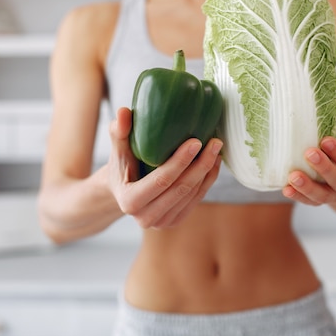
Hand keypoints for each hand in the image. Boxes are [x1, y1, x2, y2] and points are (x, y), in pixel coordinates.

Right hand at [107, 107, 222, 227]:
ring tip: (217, 149)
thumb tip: (123, 111)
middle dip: (201, 165)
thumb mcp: (118, 149)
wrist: (123, 190)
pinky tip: (214, 162)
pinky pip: (196, 200)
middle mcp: (146, 218)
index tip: (196, 141)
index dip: (180, 161)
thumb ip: (119, 131)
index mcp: (129, 202)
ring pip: (192, 195)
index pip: (161, 181)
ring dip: (208, 172)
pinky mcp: (175, 221)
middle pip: (181, 190)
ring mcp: (162, 223)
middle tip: (215, 142)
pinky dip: (208, 181)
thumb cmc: (121, 165)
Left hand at [282, 92, 335, 205]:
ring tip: (293, 176)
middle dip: (324, 168)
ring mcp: (334, 195)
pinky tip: (286, 189)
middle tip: (309, 153)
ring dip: (308, 187)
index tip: (326, 140)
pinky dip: (298, 197)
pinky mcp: (319, 201)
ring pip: (323, 196)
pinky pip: (310, 202)